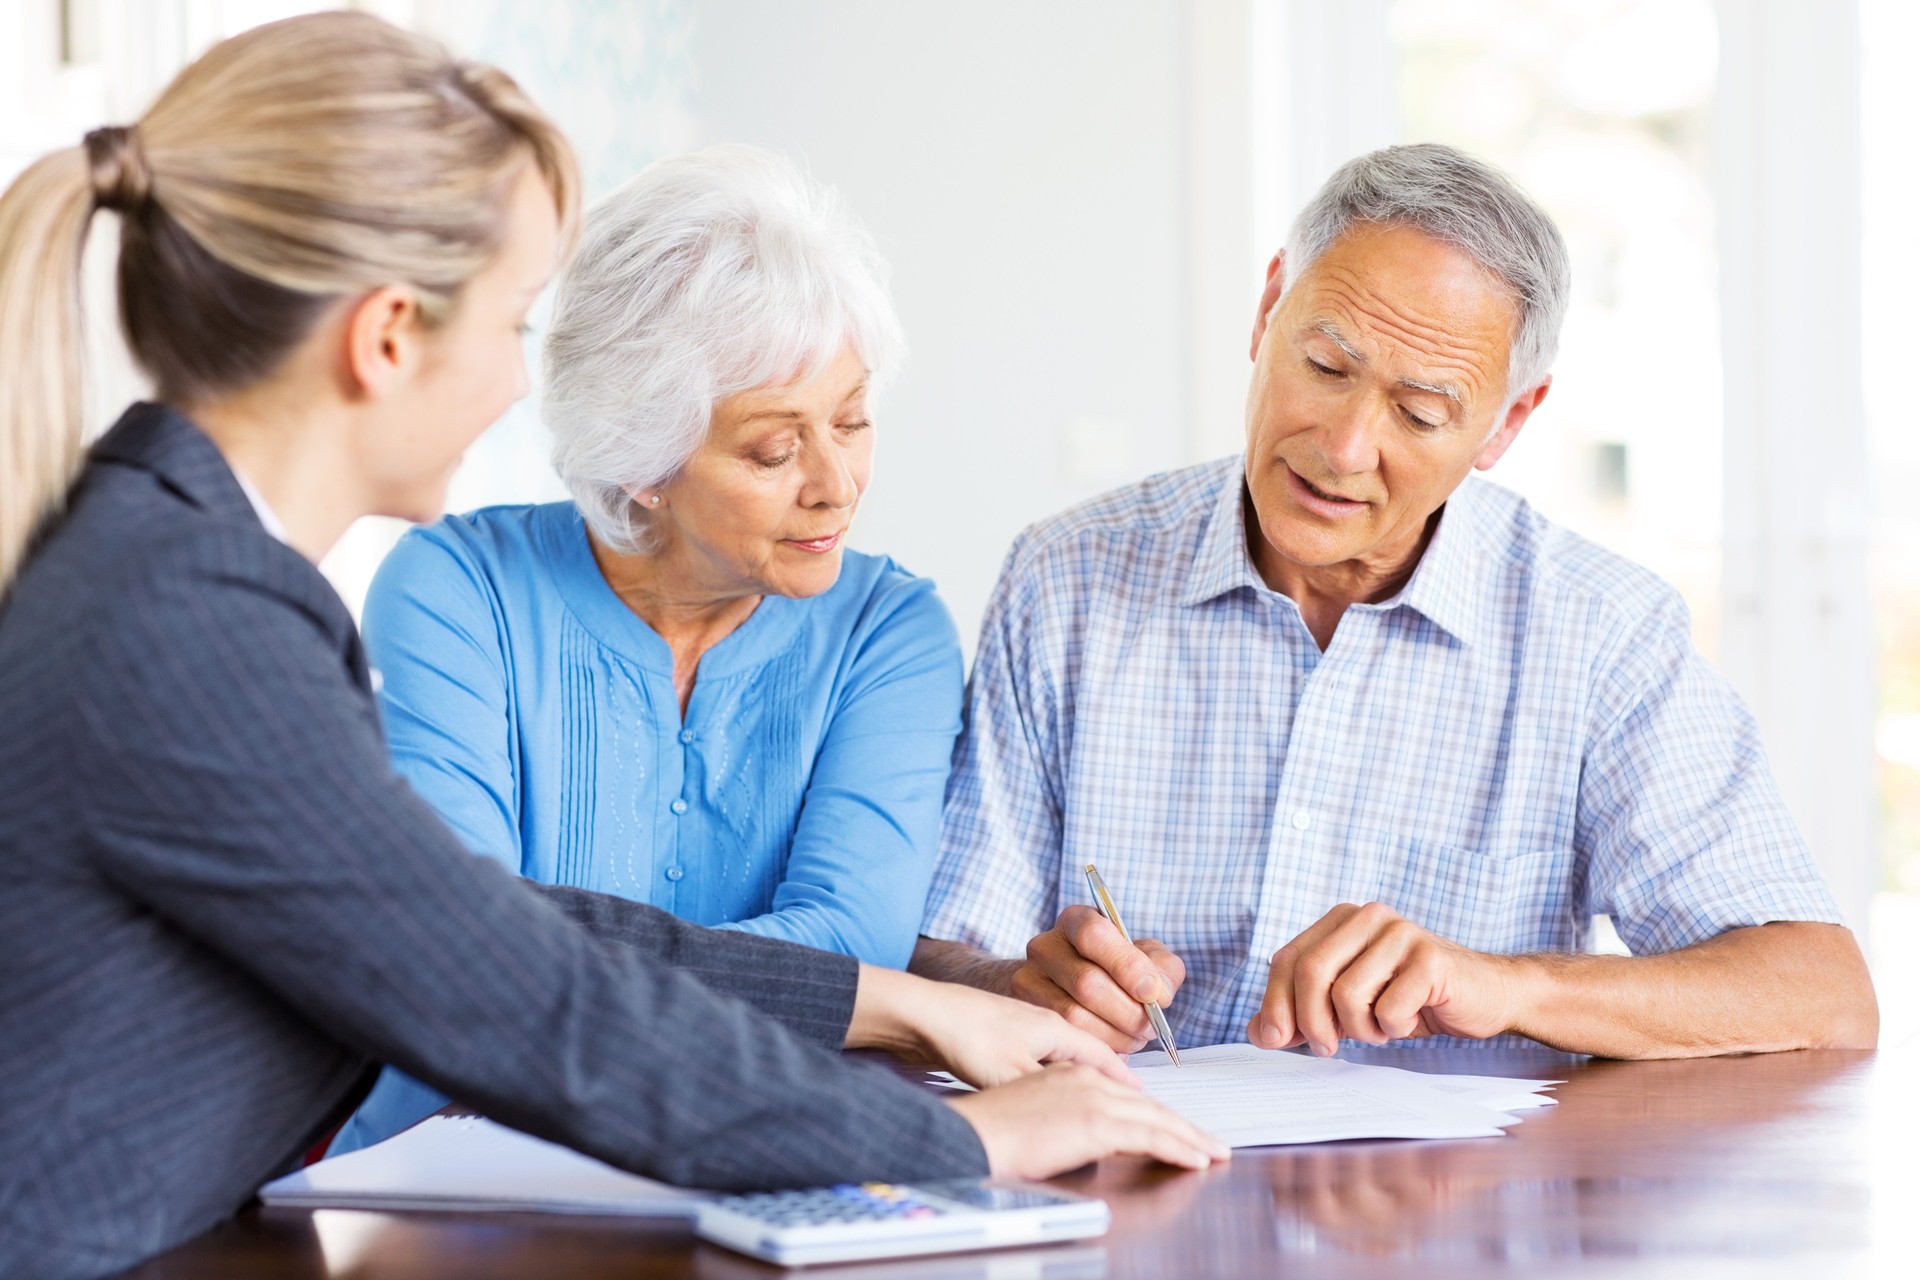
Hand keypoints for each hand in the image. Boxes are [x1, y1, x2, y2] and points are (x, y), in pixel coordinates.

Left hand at [849, 965, 1135, 1086]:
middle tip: (1129, 1100)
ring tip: (1094, 1097)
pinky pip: (1038, 1056)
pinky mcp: (998, 1037)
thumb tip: (1071, 1114)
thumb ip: (1044, 1093)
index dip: (1123, 1078)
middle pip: (1086, 1053)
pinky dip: (1052, 1073)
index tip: (1144, 1097)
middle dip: (1108, 1076)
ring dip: (1080, 1075)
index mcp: (1053, 1028)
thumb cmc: (963, 1035)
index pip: (1102, 1055)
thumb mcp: (1008, 1074)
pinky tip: (1045, 1088)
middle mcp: (1041, 1023)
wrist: (918, 1013)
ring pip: (1061, 1055)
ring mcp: (1019, 1028)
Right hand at [945, 1063, 1229, 1178]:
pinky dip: (1179, 1147)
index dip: (1154, 1113)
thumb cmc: (987, 1129)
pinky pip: (1151, 1135)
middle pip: (1147, 1104)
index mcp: (1068, 1072)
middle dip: (1181, 1125)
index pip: (1124, 1095)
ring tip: (1212, 1152)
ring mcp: (1093, 1098)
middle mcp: (1086, 1079)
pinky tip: (1197, 1159)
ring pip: (1156, 1118)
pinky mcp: (1096, 1122)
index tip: (1175, 1128)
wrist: (971, 1132)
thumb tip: (1077, 1136)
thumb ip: (1059, 1116)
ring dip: (1189, 1138)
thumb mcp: (1029, 1113)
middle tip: (1208, 1141)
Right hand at [1008, 906, 1185, 1052]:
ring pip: (1073, 1015)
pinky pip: (1064, 1037)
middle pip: (1086, 982)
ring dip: (1115, 1034)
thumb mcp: (1148, 959)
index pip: (1093, 934)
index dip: (1126, 965)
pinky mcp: (1026, 1014)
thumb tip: (1157, 994)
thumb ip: (1162, 971)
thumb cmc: (1119, 971)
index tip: (1152, 993)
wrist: (1072, 987)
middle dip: (1128, 1012)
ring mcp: (1027, 980)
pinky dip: (1097, 1049)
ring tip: (1135, 1038)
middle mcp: (1044, 947)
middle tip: (1151, 1026)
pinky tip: (1115, 1047)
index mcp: (1075, 921)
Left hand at [1248, 903, 1518, 1055]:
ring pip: (1346, 994)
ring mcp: (1401, 933)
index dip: (1275, 1004)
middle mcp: (1368, 916)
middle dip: (1311, 1022)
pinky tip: (1409, 1019)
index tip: (1279, 1039)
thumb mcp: (1348, 1006)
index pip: (1286, 959)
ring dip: (1359, 1029)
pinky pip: (1387, 1008)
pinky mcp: (1430, 959)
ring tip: (1381, 1027)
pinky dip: (1392, 1027)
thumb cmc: (1411, 999)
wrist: (1483, 996)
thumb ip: (1302, 1013)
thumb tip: (1259, 1033)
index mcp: (1341, 920)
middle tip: (1328, 1047)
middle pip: (1310, 972)